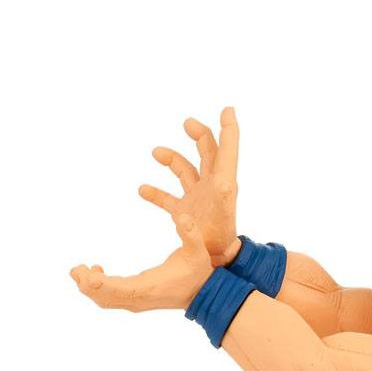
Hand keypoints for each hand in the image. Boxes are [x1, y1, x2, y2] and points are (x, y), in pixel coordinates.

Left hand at [70, 214, 211, 311]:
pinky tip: (97, 271)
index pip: (115, 289)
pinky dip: (99, 289)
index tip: (82, 270)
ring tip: (80, 270)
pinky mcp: (137, 300)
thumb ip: (191, 233)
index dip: (95, 282)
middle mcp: (139, 298)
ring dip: (90, 288)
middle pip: (104, 298)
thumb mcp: (199, 250)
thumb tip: (182, 216)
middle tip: (75, 268)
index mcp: (148, 286)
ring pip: (105, 301)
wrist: (204, 295)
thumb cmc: (200, 272)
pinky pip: (111, 299)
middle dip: (86, 284)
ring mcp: (137, 302)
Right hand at [138, 107, 239, 266]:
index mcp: (222, 179)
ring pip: (185, 170)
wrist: (216, 260)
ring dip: (172, 159)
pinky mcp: (186, 211)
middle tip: (187, 124)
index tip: (227, 110)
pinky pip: (169, 197)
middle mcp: (212, 185)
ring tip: (156, 153)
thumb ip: (222, 193)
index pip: (227, 147)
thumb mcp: (223, 212)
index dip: (229, 128)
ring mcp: (198, 197)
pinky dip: (156, 192)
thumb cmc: (221, 235)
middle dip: (199, 134)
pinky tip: (142, 189)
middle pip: (208, 151)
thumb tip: (224, 180)